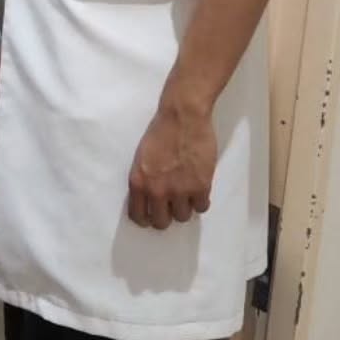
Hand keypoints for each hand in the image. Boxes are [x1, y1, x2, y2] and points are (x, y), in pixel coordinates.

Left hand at [128, 93, 217, 229]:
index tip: (152, 215)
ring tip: (187, 194)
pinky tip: (199, 191)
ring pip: (182, 217)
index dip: (146, 218)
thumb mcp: (141, 158)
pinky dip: (200, 201)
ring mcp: (180, 191)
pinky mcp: (201, 187)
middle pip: (161, 223)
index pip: (138, 216)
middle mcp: (157, 191)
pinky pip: (201, 207)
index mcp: (138, 182)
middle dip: (166, 216)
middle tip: (171, 206)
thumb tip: (150, 197)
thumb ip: (145, 180)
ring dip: (184, 207)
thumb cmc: (160, 131)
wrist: (183, 116)